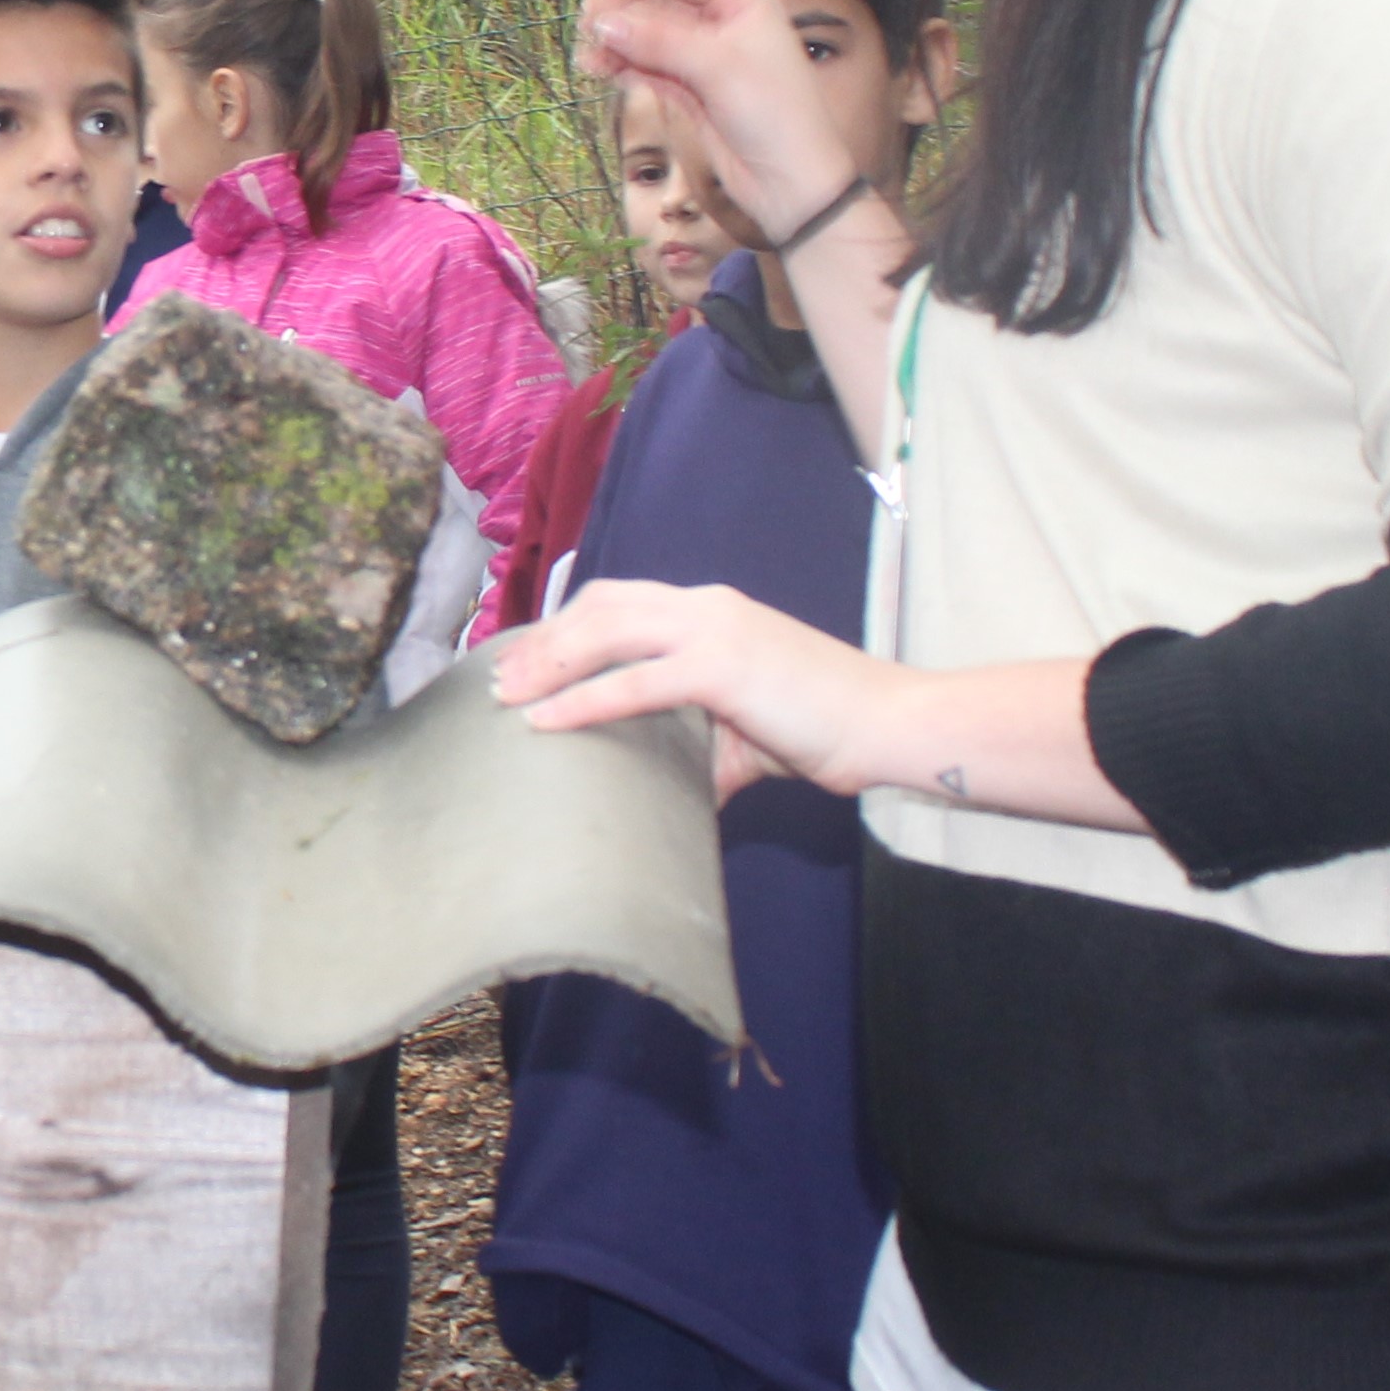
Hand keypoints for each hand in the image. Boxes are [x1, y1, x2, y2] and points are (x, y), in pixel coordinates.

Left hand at [494, 576, 891, 803]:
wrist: (890, 724)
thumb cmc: (826, 727)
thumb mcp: (748, 731)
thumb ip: (701, 747)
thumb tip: (664, 790)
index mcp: (711, 610)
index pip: (618, 600)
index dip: (564, 625)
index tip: (523, 658)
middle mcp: (706, 607)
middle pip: (599, 605)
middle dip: (543, 639)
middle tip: (500, 679)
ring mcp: (714, 632)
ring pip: (606, 631)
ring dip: (548, 662)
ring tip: (508, 696)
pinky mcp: (723, 670)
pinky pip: (634, 682)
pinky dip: (583, 700)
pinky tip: (546, 721)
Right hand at [579, 0, 863, 242]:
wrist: (791, 183)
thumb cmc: (775, 116)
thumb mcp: (717, 67)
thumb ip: (658, 40)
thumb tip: (604, 22)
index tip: (598, 0)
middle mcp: (721, 16)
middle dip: (619, 10)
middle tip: (587, 32)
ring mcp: (703, 52)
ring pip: (646, 31)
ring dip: (616, 41)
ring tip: (590, 62)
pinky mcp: (689, 85)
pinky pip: (647, 63)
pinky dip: (624, 65)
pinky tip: (606, 72)